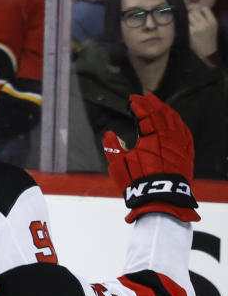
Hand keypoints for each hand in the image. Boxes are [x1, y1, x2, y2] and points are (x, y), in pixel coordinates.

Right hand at [103, 93, 198, 222]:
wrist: (161, 199)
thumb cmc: (137, 182)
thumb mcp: (118, 165)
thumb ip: (112, 146)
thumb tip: (109, 133)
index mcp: (151, 137)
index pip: (145, 114)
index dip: (138, 105)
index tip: (132, 99)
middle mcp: (167, 137)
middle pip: (161, 113)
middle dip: (153, 103)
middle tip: (145, 97)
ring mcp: (179, 144)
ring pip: (175, 120)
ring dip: (166, 110)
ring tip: (159, 105)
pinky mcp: (186, 153)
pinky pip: (185, 132)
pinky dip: (179, 123)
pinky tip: (175, 121)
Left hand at [188, 6, 218, 61]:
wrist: (207, 52)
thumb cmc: (209, 38)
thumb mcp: (213, 26)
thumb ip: (207, 17)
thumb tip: (196, 9)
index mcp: (212, 21)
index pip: (205, 8)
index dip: (199, 9)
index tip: (197, 12)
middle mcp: (205, 24)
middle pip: (194, 12)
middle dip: (191, 14)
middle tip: (191, 19)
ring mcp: (197, 28)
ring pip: (188, 17)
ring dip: (187, 19)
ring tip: (188, 23)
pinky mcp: (190, 33)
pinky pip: (185, 24)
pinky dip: (184, 24)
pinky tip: (185, 27)